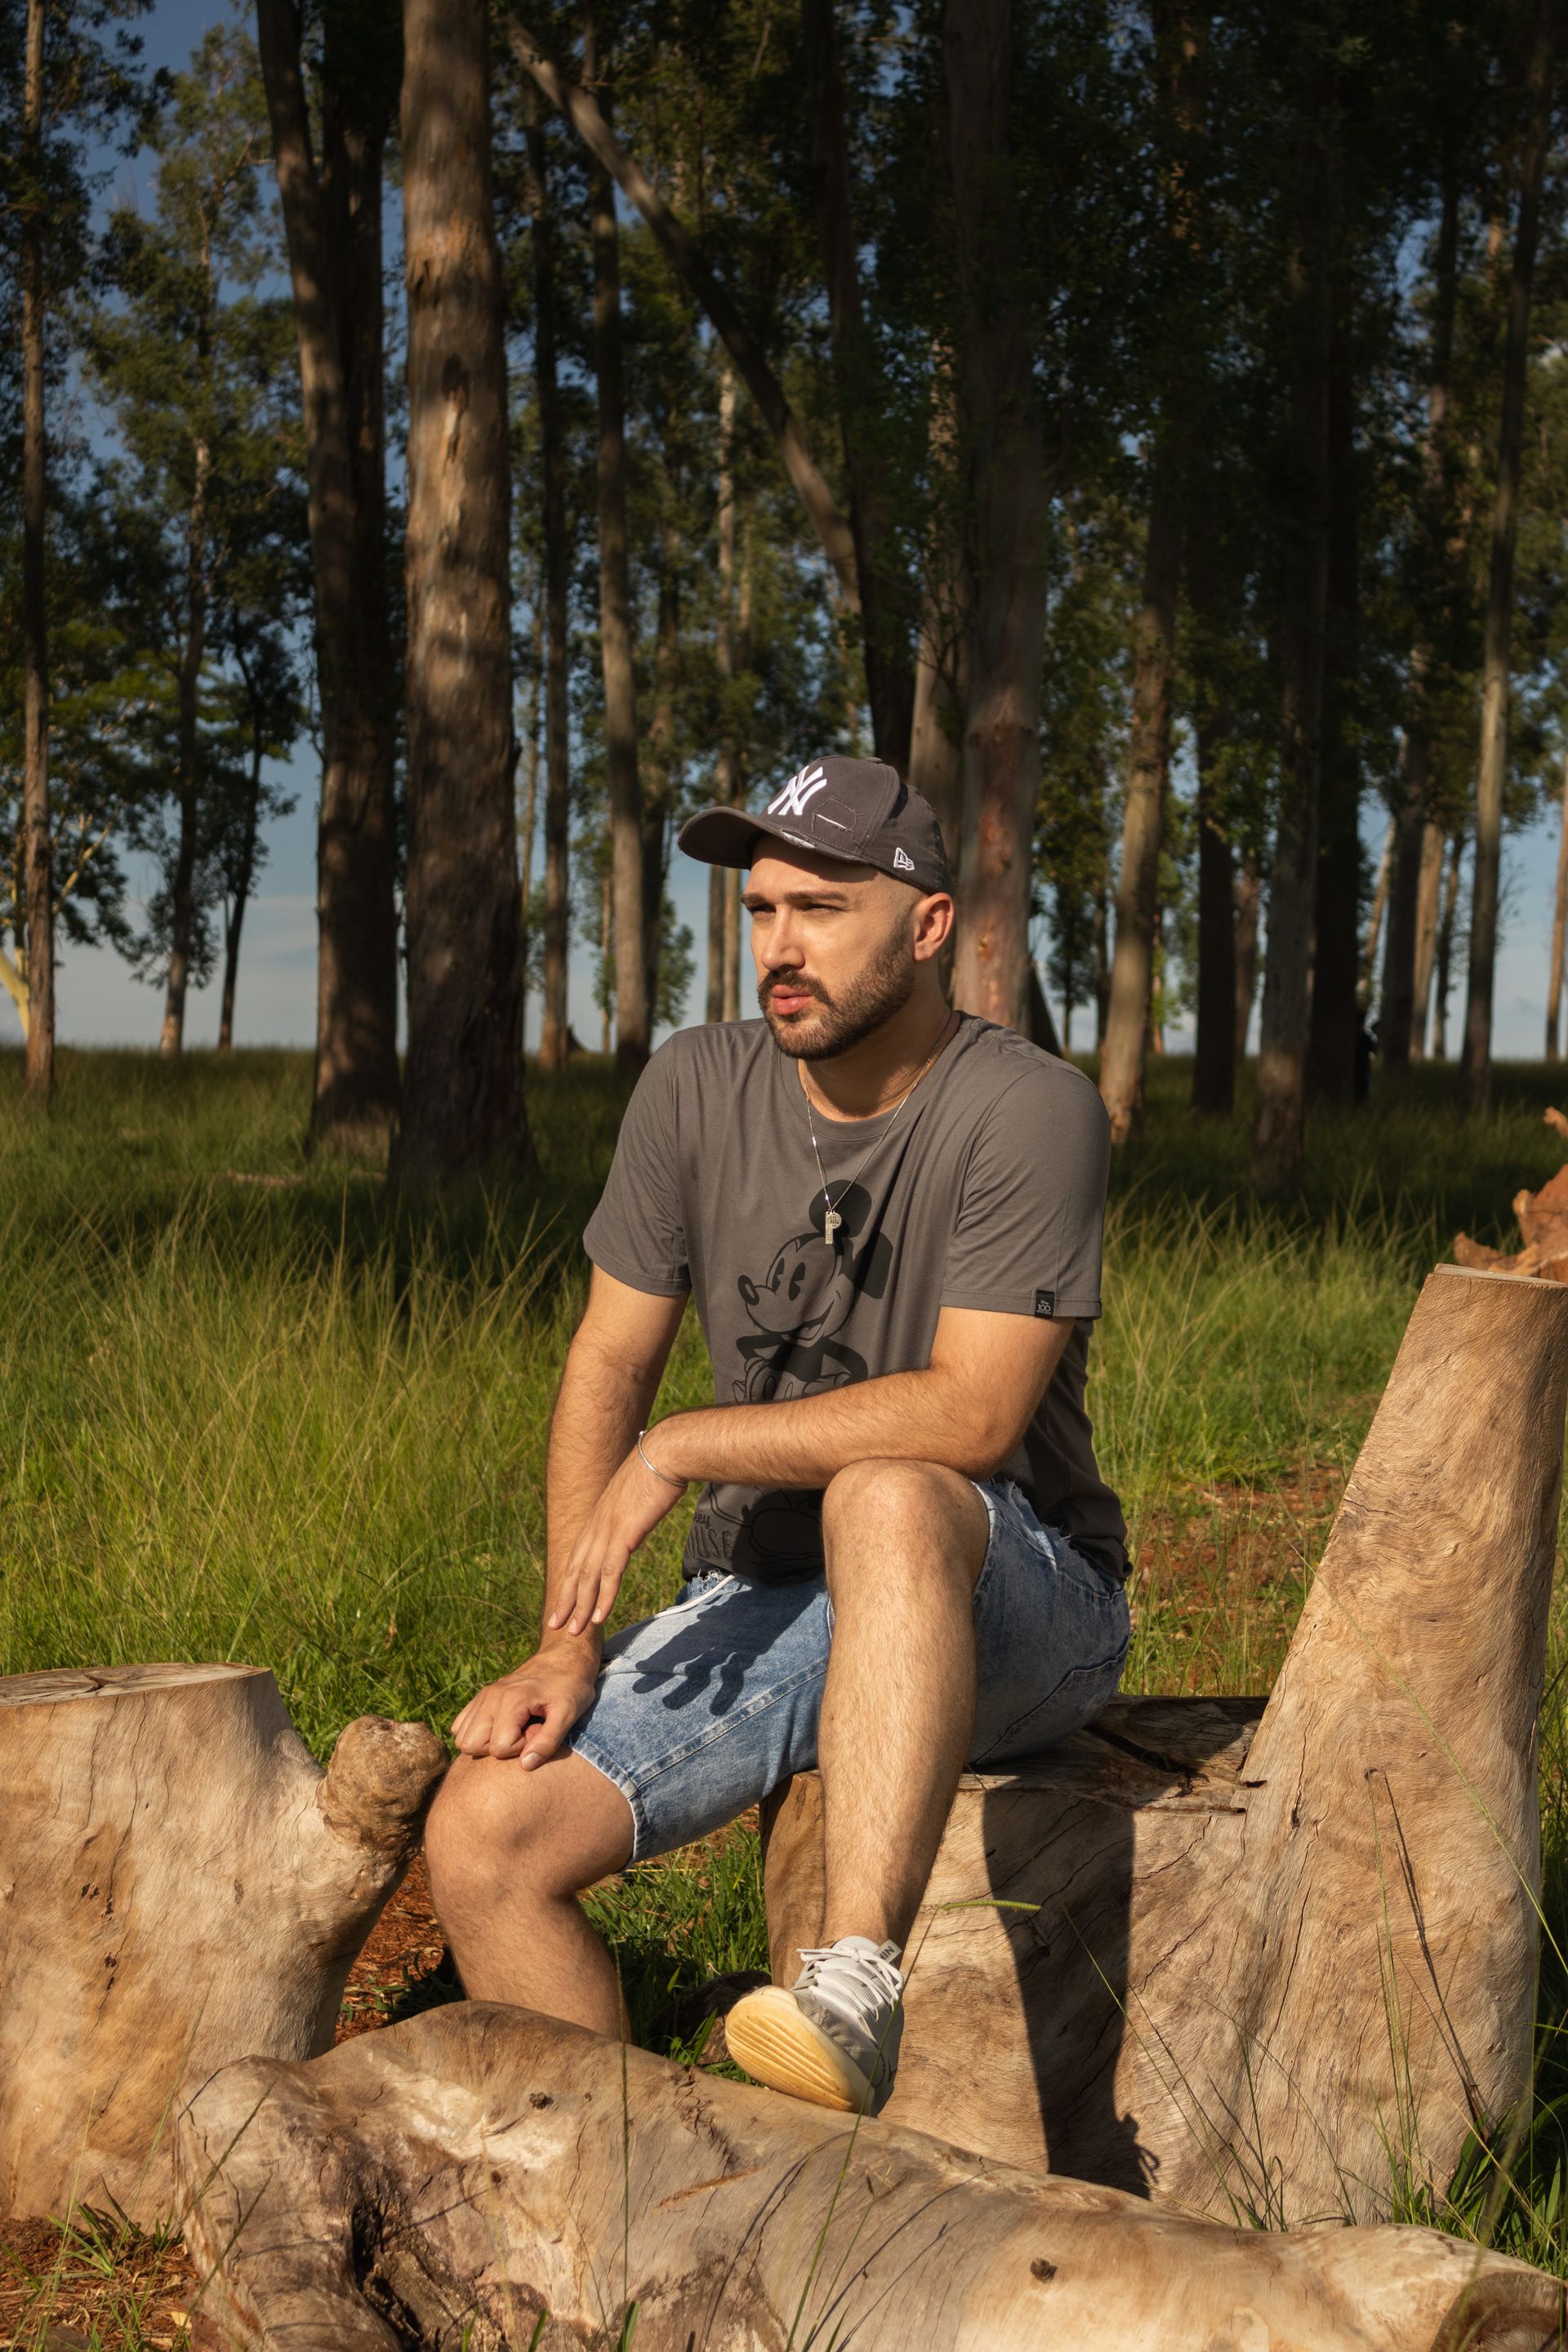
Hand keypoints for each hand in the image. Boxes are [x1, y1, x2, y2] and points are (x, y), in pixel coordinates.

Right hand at [450, 1643, 599, 1766]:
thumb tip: (525, 1765)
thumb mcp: (568, 1714)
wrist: (565, 1658)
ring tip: (514, 1730)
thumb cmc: (571, 1686)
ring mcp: (483, 1696)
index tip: (537, 1732)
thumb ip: (547, 1741)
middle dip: (497, 1749)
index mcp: (510, 1701)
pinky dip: (477, 1733)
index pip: (498, 1748)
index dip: (520, 1748)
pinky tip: (501, 1727)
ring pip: (462, 1737)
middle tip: (523, 1734)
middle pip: (470, 1744)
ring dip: (485, 1742)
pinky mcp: (482, 1696)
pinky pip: (461, 1724)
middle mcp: (491, 1697)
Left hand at [546, 1437, 687, 1636]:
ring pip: (588, 1576)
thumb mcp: (636, 1493)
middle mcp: (596, 1524)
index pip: (577, 1555)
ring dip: (580, 1606)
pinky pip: (610, 1572)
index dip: (567, 1580)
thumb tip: (633, 1518)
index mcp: (598, 1516)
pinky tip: (599, 1617)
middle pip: (574, 1569)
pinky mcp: (624, 1533)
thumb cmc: (658, 1469)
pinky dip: (603, 1597)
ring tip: (573, 1631)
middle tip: (552, 1624)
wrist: (667, 1452)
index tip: (561, 1601)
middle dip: (564, 1599)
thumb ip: (629, 1510)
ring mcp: (608, 1529)